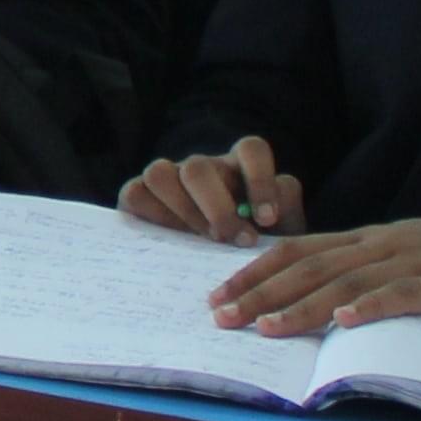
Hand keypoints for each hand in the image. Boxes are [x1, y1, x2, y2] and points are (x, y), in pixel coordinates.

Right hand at [123, 138, 296, 240]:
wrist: (225, 270)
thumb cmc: (254, 246)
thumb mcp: (281, 233)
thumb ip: (286, 218)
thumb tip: (265, 214)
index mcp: (240, 167)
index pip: (251, 150)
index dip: (259, 181)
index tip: (267, 220)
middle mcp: (203, 167)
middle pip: (198, 166)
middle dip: (216, 207)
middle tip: (234, 240)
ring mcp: (167, 178)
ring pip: (160, 173)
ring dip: (183, 212)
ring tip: (204, 242)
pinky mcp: (138, 195)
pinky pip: (134, 193)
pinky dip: (152, 216)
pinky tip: (173, 241)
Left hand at [206, 206, 420, 335]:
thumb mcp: (407, 257)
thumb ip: (366, 271)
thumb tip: (317, 297)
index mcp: (370, 239)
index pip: (299, 250)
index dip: (255, 272)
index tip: (217, 295)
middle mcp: (383, 244)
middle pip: (311, 267)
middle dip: (261, 293)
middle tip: (221, 316)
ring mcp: (416, 261)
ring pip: (348, 282)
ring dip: (303, 305)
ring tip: (267, 326)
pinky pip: (404, 294)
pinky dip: (372, 307)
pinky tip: (346, 322)